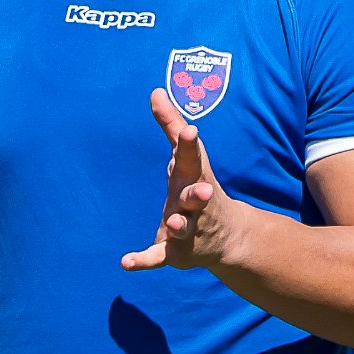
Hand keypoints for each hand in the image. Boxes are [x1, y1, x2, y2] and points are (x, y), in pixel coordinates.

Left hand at [122, 89, 238, 271]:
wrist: (227, 238)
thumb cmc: (199, 187)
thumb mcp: (187, 159)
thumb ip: (170, 126)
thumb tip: (155, 91)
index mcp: (196, 177)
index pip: (194, 158)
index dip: (190, 145)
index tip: (190, 131)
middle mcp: (196, 203)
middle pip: (198, 196)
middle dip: (200, 193)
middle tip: (204, 189)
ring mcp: (188, 229)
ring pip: (184, 227)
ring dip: (181, 224)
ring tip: (175, 222)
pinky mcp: (175, 252)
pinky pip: (159, 257)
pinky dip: (144, 260)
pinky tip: (126, 262)